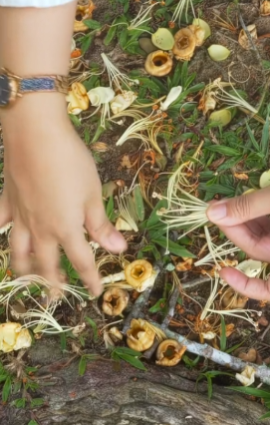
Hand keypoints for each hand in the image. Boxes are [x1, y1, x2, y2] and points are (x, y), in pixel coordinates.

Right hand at [0, 94, 125, 295]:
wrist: (36, 133)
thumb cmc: (71, 162)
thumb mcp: (93, 194)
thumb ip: (101, 225)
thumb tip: (118, 250)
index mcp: (66, 229)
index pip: (82, 262)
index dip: (90, 279)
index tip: (96, 292)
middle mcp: (41, 229)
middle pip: (47, 263)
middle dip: (54, 283)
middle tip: (57, 296)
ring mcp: (20, 216)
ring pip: (18, 251)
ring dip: (24, 268)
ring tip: (29, 277)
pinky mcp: (7, 201)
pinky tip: (0, 235)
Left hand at [207, 187, 269, 300]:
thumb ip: (248, 207)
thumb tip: (212, 214)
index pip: (269, 288)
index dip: (247, 286)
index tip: (223, 272)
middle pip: (257, 249)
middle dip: (234, 229)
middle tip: (213, 208)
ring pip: (260, 234)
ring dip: (240, 219)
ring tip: (222, 201)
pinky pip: (263, 223)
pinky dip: (251, 214)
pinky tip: (236, 203)